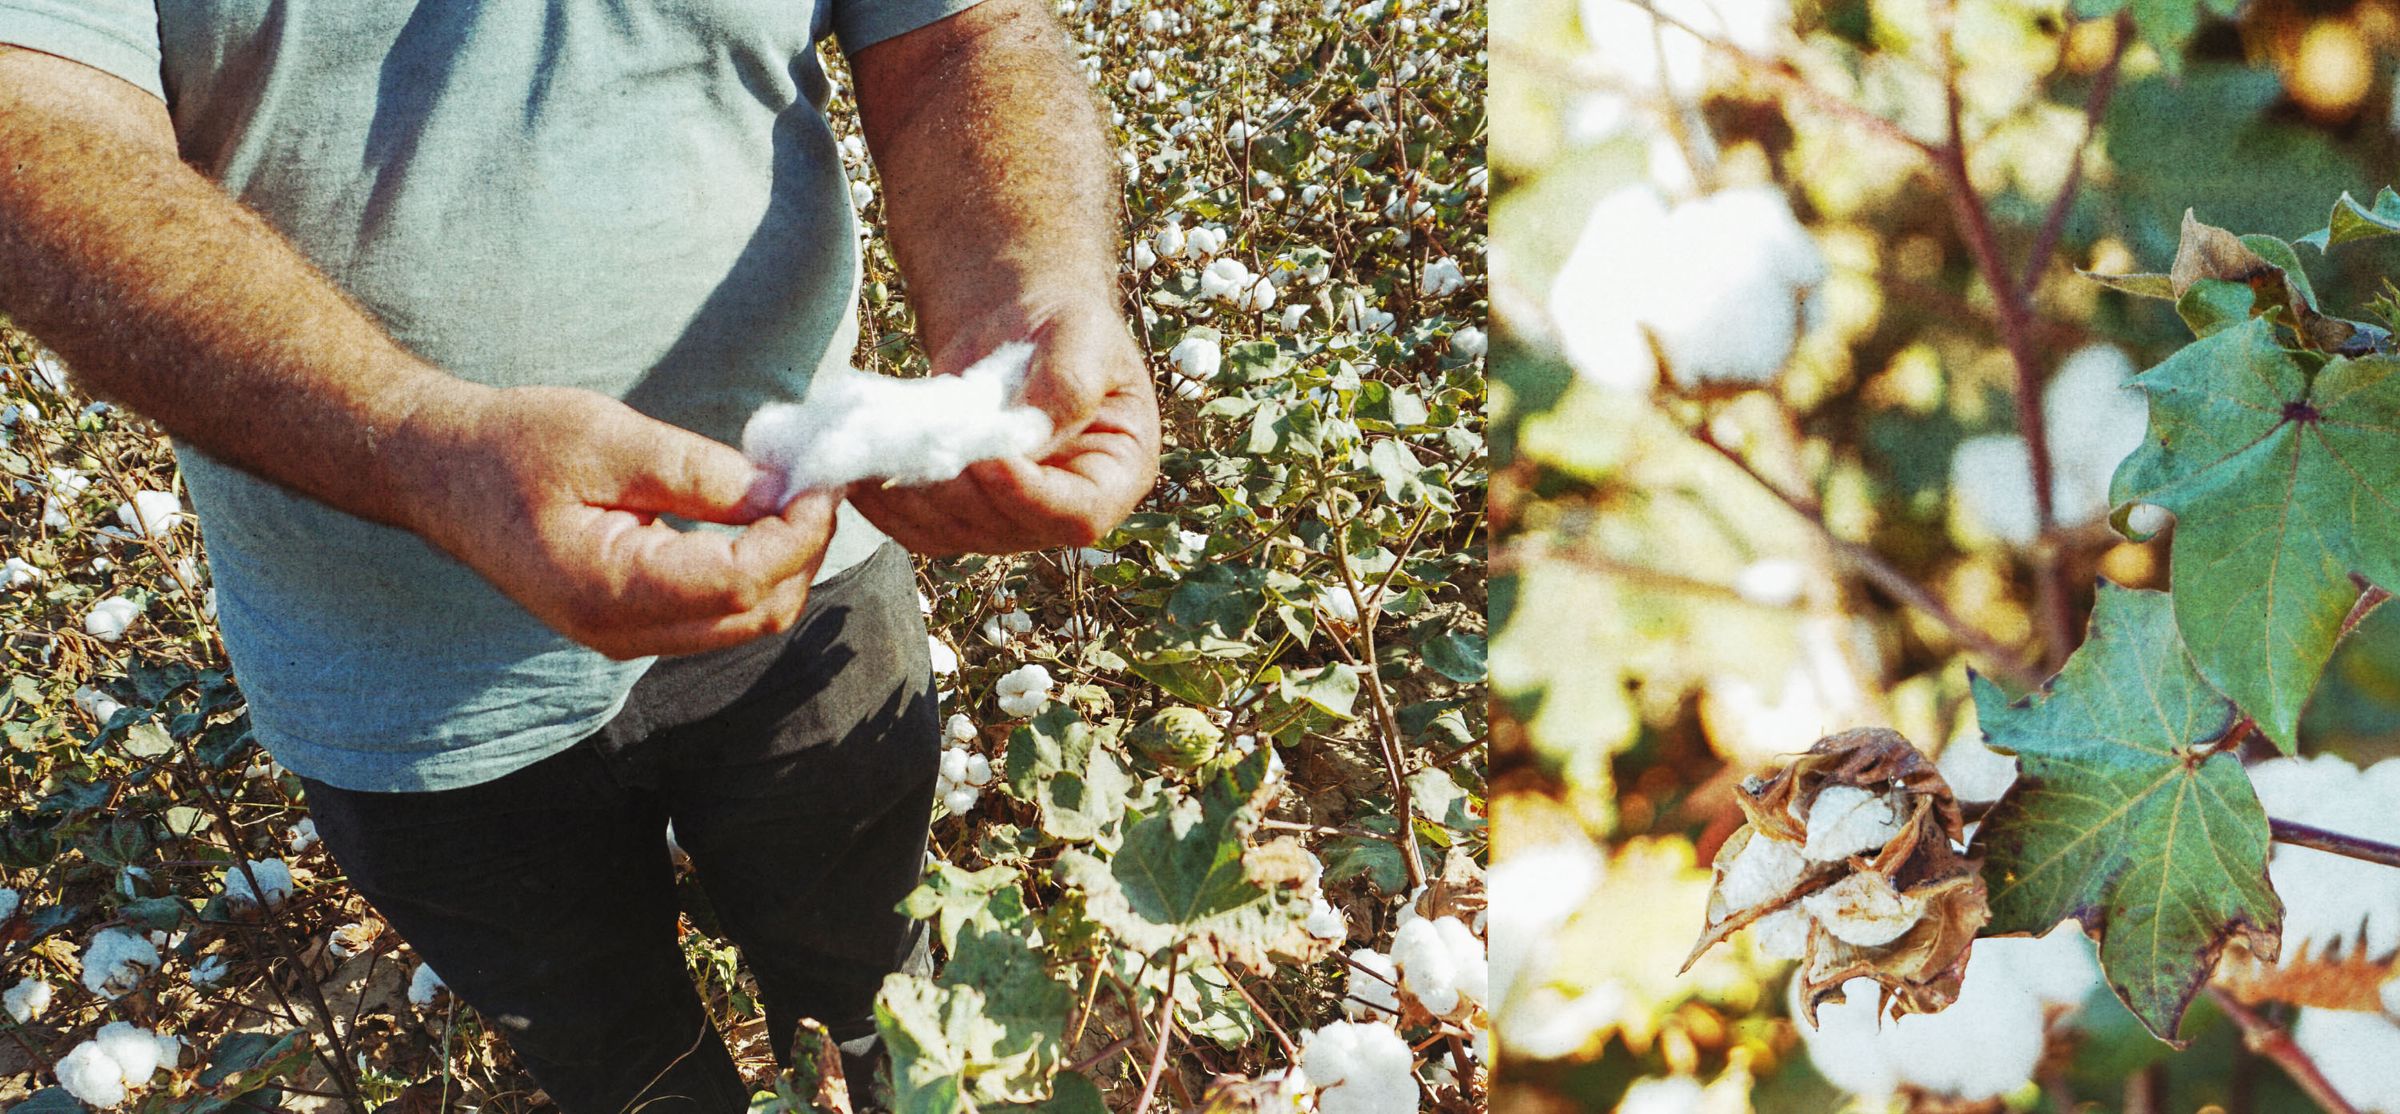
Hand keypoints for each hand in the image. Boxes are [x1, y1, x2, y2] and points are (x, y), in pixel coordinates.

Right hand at [387, 384, 838, 658]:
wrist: (442, 474)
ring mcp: (627, 637)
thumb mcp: (607, 439)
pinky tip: (756, 519)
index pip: (743, 581)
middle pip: (757, 614)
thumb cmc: (513, 446)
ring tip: (792, 495)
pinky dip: (754, 572)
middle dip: (802, 551)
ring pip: (745, 621)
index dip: (799, 533)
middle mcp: (622, 632)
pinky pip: (718, 614)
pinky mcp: (633, 625)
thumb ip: (698, 472)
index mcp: (610, 588)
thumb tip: (781, 491)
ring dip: (783, 564)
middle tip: (816, 483)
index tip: (823, 479)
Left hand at [848, 300, 1160, 555]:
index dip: (1032, 499)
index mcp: (1118, 473)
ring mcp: (1013, 515)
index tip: (988, 462)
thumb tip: (1030, 434)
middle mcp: (1067, 506)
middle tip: (926, 446)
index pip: (1079, 515)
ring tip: (884, 456)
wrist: (1023, 322)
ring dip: (917, 500)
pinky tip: (859, 476)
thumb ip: (1068, 384)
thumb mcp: (1082, 335)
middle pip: (1012, 531)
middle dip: (963, 494)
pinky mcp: (965, 510)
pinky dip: (887, 507)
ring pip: (959, 534)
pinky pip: (923, 527)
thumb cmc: (1066, 321)